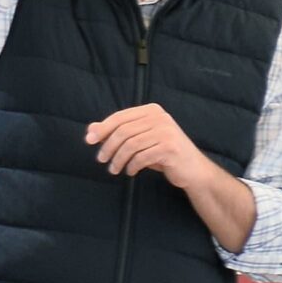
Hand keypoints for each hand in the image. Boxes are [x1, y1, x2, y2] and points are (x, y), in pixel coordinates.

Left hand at [85, 104, 215, 189]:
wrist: (193, 169)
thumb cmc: (162, 153)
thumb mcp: (139, 140)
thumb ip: (117, 132)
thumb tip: (91, 128)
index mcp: (152, 111)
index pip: (120, 117)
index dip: (102, 128)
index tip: (88, 141)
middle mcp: (161, 117)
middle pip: (123, 131)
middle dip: (108, 146)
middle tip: (101, 159)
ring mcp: (167, 132)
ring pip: (130, 145)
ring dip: (118, 160)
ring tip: (114, 170)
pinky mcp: (170, 148)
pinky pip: (141, 157)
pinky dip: (132, 166)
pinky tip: (131, 171)